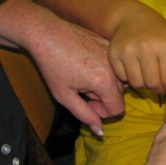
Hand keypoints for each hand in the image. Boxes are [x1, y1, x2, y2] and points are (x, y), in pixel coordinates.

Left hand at [0, 0, 124, 134]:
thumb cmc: (52, 65)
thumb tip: (100, 131)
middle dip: (103, 98)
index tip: (86, 104)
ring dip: (105, 83)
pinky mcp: (108, 43)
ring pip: (118, 79)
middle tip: (81, 90)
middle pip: (119, 94)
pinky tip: (86, 63)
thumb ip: (85, 115)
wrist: (46, 33)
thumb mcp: (65, 96)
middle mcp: (114, 67)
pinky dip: (104, 68)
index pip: (118, 109)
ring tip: (84, 77)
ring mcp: (112, 53)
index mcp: (105, 82)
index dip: (102, 113)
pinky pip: (114, 63)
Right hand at [109, 10, 165, 99]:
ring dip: (145, 85)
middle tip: (161, 86)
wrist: (130, 17)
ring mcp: (128, 51)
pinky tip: (135, 69)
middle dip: (160, 89)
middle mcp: (146, 48)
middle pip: (153, 84)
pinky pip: (123, 78)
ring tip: (148, 76)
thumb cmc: (156, 32)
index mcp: (165, 45)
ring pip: (137, 84)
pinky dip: (130, 78)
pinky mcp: (113, 54)